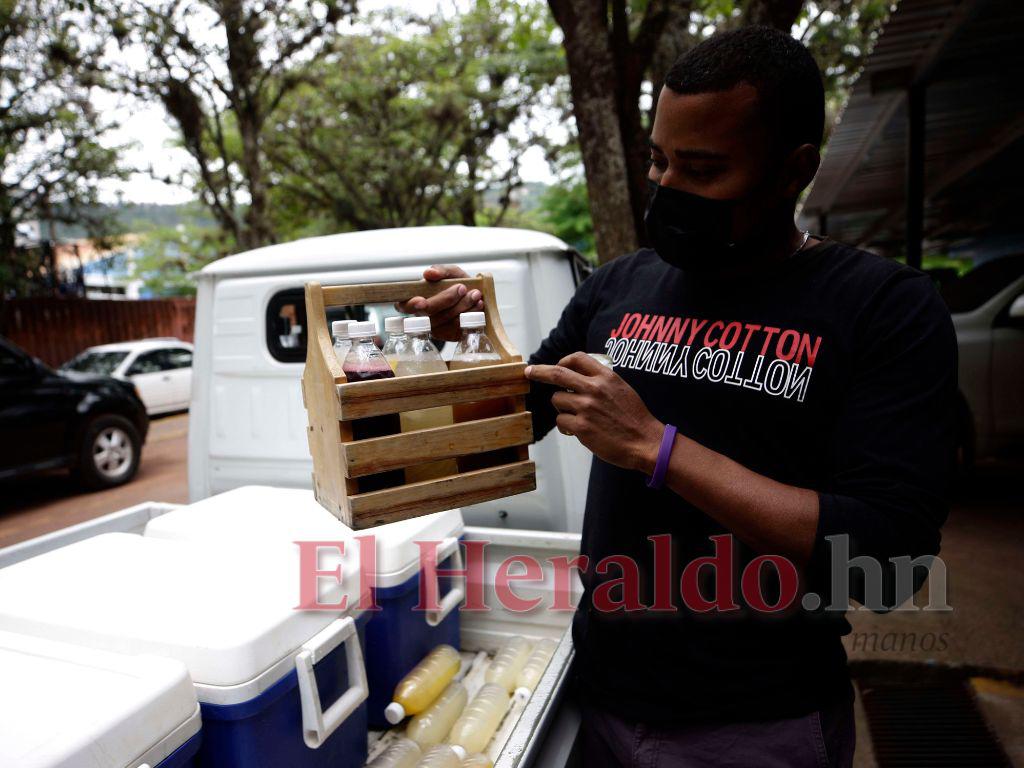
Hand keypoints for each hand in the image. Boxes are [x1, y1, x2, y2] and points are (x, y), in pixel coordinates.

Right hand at [395, 264, 484, 341]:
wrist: (478, 298)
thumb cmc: (458, 284)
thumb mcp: (451, 273)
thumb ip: (441, 270)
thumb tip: (429, 273)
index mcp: (416, 300)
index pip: (403, 306)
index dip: (409, 305)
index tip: (421, 301)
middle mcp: (423, 317)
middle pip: (428, 314)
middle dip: (446, 300)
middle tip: (462, 288)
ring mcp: (436, 329)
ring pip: (445, 321)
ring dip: (462, 306)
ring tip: (475, 294)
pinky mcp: (450, 336)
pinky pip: (458, 329)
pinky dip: (470, 316)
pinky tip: (478, 306)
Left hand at [525, 352, 663, 473]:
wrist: (645, 442)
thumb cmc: (634, 418)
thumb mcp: (621, 389)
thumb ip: (601, 381)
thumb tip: (578, 378)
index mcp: (606, 377)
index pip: (577, 358)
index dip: (563, 361)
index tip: (557, 365)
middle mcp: (594, 388)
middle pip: (557, 373)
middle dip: (539, 372)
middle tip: (529, 372)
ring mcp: (586, 407)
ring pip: (557, 400)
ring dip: (562, 407)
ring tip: (577, 416)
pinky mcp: (581, 427)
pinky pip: (561, 420)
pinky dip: (566, 425)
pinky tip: (579, 430)